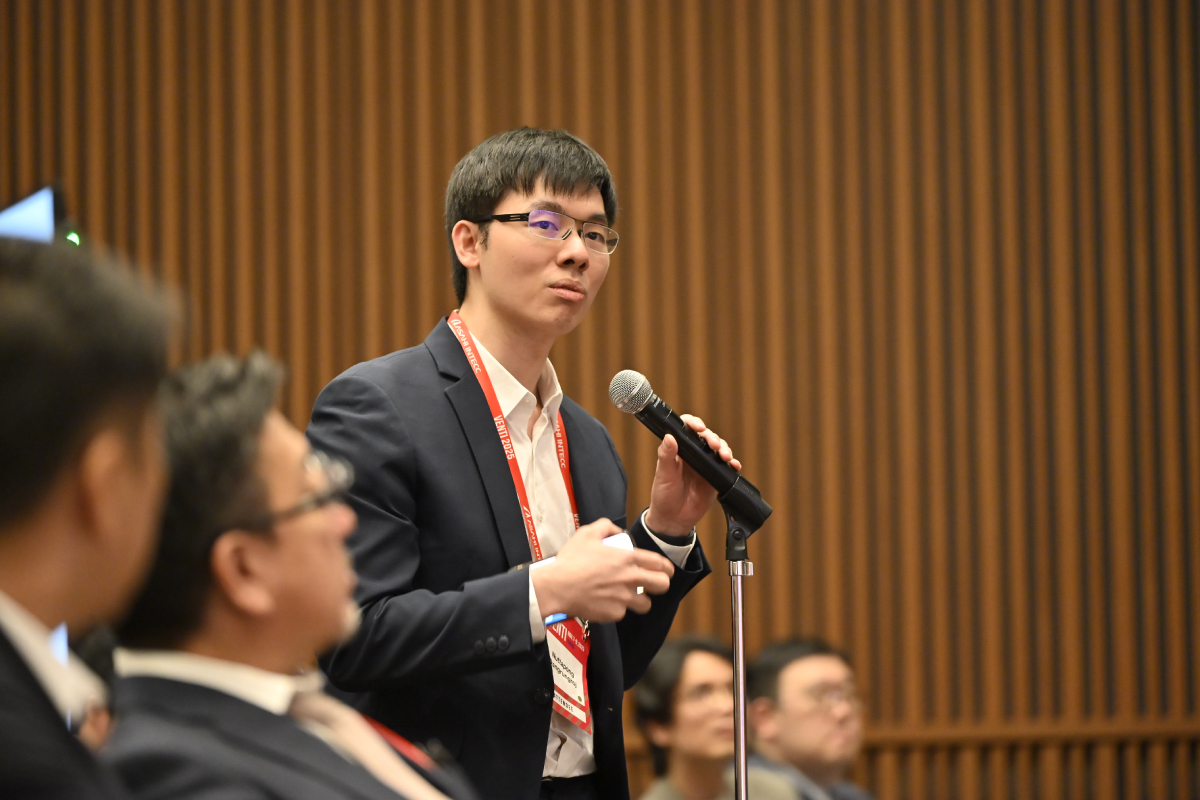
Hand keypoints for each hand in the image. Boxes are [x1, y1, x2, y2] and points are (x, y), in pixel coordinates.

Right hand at [530, 518, 673, 622]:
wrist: (557, 586)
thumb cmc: (572, 560)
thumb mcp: (587, 533)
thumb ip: (606, 527)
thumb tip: (616, 531)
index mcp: (627, 558)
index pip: (660, 564)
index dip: (667, 568)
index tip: (666, 571)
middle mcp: (630, 578)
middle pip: (662, 585)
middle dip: (661, 584)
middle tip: (652, 584)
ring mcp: (624, 598)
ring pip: (645, 605)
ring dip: (639, 600)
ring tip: (629, 596)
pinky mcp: (614, 613)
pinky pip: (622, 612)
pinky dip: (616, 608)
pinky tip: (605, 602)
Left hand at [644, 414, 740, 535]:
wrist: (674, 519)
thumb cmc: (664, 495)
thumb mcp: (663, 475)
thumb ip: (666, 456)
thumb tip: (669, 436)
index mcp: (679, 450)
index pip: (687, 429)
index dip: (694, 423)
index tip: (699, 427)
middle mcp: (693, 455)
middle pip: (707, 437)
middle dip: (713, 437)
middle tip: (714, 445)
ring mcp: (706, 466)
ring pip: (719, 449)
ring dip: (724, 449)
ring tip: (725, 456)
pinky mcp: (715, 478)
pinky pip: (727, 467)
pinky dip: (733, 464)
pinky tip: (734, 465)